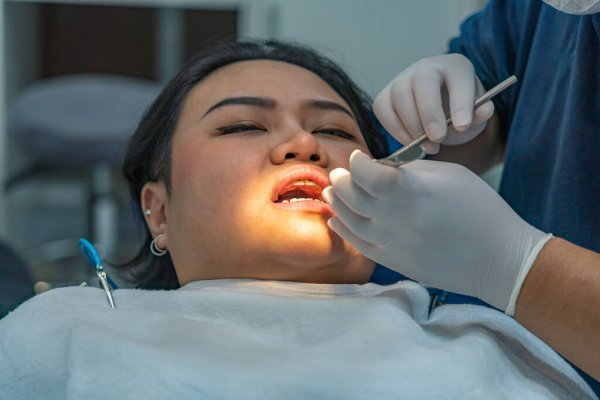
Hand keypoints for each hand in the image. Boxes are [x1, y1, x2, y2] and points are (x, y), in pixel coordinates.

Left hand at [322, 150, 551, 313]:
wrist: (498, 259)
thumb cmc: (479, 209)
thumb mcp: (450, 175)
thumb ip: (409, 172)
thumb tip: (376, 169)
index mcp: (417, 194)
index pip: (372, 178)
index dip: (358, 165)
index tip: (358, 157)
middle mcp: (401, 221)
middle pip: (354, 199)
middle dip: (342, 181)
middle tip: (340, 173)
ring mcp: (395, 245)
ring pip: (351, 222)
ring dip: (338, 204)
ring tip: (333, 190)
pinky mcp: (395, 262)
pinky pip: (359, 245)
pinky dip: (344, 229)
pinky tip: (336, 219)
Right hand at [374, 54, 494, 153]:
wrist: (437, 113)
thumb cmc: (457, 112)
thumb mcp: (474, 113)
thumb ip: (480, 113)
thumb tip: (482, 112)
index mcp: (455, 67)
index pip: (458, 77)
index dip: (460, 102)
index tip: (463, 127)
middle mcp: (426, 67)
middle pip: (423, 81)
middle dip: (430, 112)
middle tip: (438, 138)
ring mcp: (401, 80)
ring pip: (400, 95)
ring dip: (412, 125)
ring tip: (428, 147)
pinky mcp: (385, 96)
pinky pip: (383, 109)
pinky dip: (395, 129)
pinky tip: (411, 143)